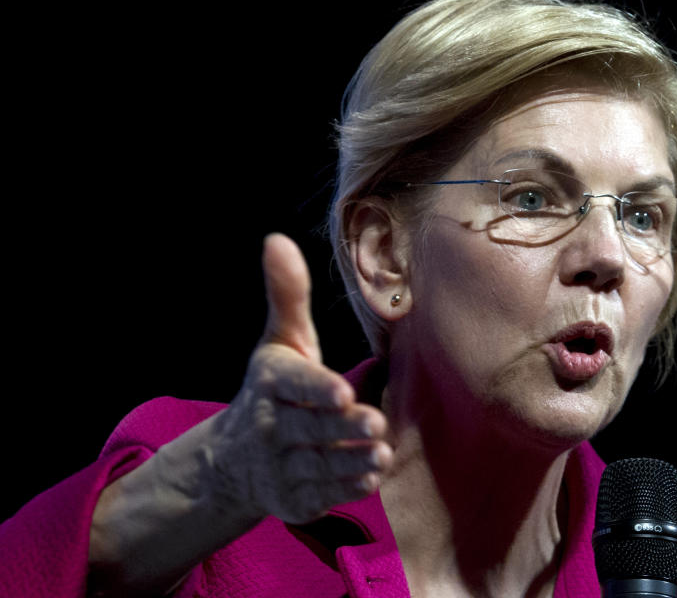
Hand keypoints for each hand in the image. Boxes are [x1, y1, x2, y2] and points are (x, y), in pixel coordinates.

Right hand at [210, 233, 392, 523]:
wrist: (234, 459)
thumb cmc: (274, 386)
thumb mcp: (281, 340)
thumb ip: (287, 295)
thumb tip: (276, 239)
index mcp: (270, 381)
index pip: (292, 384)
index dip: (316, 389)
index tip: (343, 392)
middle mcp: (270, 426)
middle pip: (309, 427)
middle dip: (342, 427)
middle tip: (375, 423)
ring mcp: (280, 466)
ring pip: (317, 465)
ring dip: (350, 461)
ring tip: (381, 453)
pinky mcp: (292, 499)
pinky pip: (320, 495)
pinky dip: (345, 489)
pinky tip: (370, 478)